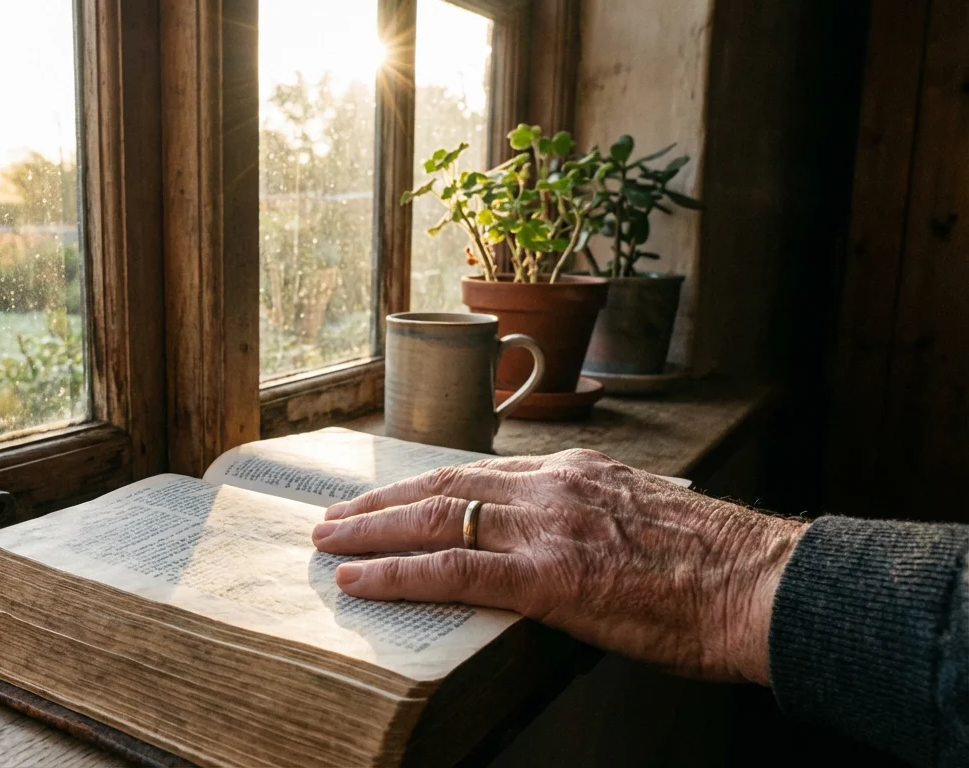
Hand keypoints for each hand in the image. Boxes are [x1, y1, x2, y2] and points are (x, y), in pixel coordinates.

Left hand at [311, 449, 806, 684]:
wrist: (764, 585)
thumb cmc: (719, 567)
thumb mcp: (646, 519)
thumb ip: (592, 520)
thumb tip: (565, 544)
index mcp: (575, 473)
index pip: (479, 473)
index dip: (424, 485)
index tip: (389, 496)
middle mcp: (551, 487)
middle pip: (442, 485)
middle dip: (380, 502)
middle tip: (335, 516)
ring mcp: (545, 527)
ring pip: (434, 519)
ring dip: (371, 531)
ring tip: (329, 542)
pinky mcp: (545, 576)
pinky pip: (451, 570)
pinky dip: (396, 574)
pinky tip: (358, 580)